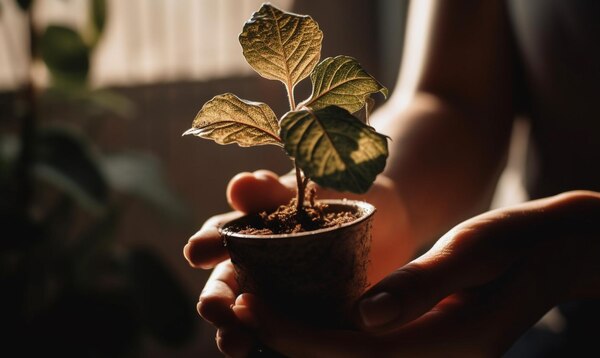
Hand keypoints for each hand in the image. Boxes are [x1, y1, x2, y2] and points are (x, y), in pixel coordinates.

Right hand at [183, 169, 414, 355]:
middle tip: (214, 311)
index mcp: (248, 232)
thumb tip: (239, 185)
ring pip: (251, 318)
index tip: (196, 251)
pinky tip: (283, 354)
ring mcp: (280, 297)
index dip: (206, 244)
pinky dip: (282, 346)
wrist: (386, 219)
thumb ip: (275, 192)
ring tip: (237, 345)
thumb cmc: (336, 196)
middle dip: (217, 301)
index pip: (220, 237)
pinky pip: (291, 337)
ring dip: (239, 331)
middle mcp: (255, 268)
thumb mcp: (307, 190)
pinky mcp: (309, 319)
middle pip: (227, 287)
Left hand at [229, 190, 599, 356]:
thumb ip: (421, 287)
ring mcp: (423, 357)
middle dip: (278, 335)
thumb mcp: (473, 251)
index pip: (343, 351)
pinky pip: (359, 348)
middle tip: (234, 299)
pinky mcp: (418, 343)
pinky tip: (294, 303)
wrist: (553, 252)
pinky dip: (320, 330)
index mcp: (440, 348)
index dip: (285, 329)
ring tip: (251, 300)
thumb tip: (365, 316)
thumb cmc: (516, 241)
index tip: (244, 297)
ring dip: (293, 334)